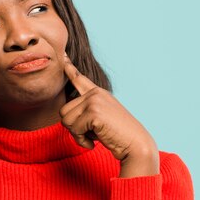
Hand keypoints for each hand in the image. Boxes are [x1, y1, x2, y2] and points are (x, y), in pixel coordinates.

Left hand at [59, 53, 158, 176]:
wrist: (135, 144)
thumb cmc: (118, 136)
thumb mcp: (101, 119)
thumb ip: (86, 112)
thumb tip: (65, 115)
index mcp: (98, 93)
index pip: (79, 78)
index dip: (69, 67)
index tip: (63, 54)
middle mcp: (95, 94)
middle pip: (64, 111)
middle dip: (73, 128)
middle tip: (89, 135)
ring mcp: (94, 101)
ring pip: (66, 120)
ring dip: (77, 135)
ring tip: (93, 138)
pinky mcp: (94, 112)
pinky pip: (74, 129)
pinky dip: (81, 141)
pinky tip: (93, 143)